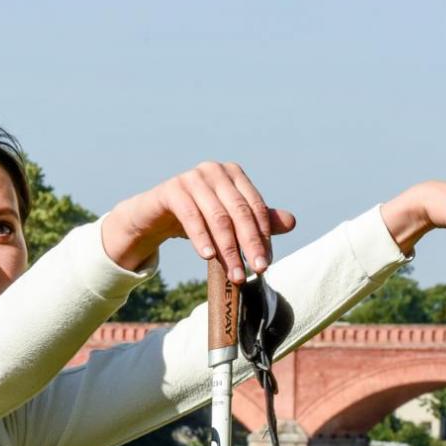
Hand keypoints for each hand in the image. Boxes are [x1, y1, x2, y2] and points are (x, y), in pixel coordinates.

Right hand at [101, 161, 296, 282]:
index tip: (266, 263)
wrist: (154, 216)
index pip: (255, 207)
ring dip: (228, 249)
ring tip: (235, 274)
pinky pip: (191, 216)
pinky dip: (201, 238)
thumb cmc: (196, 217)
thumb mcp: (227, 221)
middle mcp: (214, 170)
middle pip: (239, 212)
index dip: (262, 236)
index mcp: (233, 174)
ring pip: (218, 217)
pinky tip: (208, 257)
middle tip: (257, 271)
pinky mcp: (171, 190)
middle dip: (249, 244)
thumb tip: (292, 222)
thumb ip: (257, 220)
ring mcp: (192, 177)